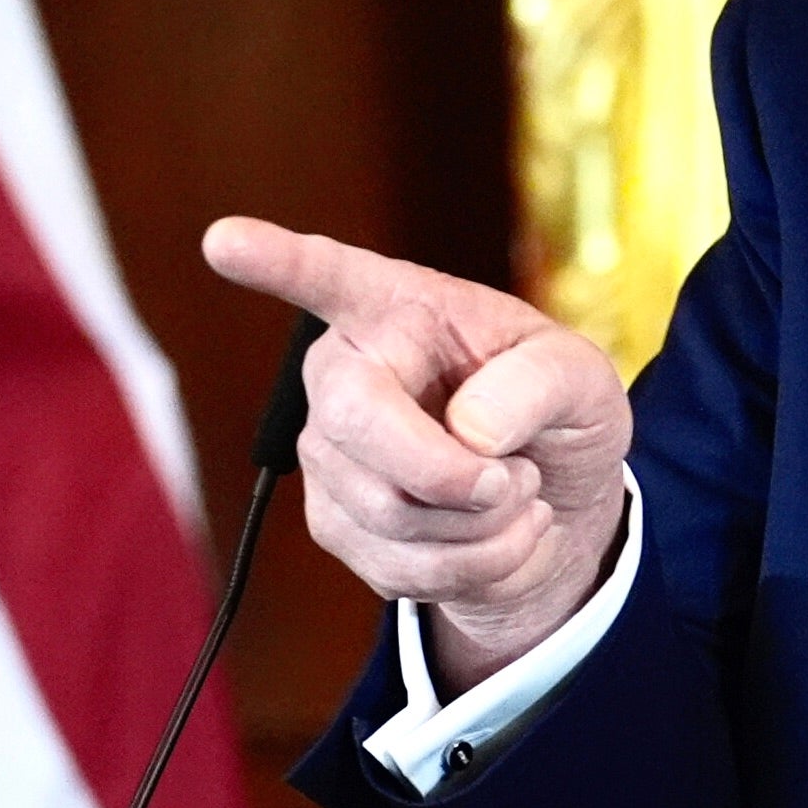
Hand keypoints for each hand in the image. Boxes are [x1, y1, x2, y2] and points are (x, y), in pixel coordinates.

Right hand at [202, 217, 633, 691]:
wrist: (554, 498)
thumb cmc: (557, 412)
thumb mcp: (582, 378)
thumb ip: (539, 384)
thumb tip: (468, 430)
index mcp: (404, 310)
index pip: (329, 278)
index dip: (277, 262)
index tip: (225, 239)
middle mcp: (348, 372)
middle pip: (356, 423)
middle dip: (449, 472)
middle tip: (516, 477)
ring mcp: (331, 452)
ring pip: (386, 511)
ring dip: (482, 525)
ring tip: (515, 491)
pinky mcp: (337, 523)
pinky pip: (399, 568)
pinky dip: (474, 565)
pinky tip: (495, 533)